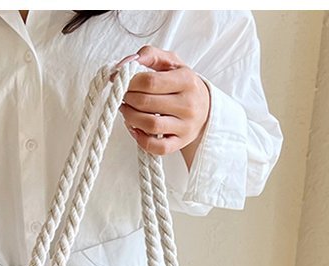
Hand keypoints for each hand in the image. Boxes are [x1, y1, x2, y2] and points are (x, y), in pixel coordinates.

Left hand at [117, 45, 210, 159]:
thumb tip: (124, 63)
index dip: (130, 82)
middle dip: (128, 98)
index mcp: (187, 80)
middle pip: (146, 103)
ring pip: (150, 125)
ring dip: (130, 117)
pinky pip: (156, 147)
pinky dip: (140, 139)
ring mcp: (185, 126)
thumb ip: (149, 55)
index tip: (124, 81)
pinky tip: (135, 128)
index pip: (149, 81)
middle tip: (124, 96)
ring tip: (126, 110)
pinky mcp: (180, 143)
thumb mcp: (171, 62)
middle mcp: (188, 104)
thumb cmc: (183, 84)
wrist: (204, 109)